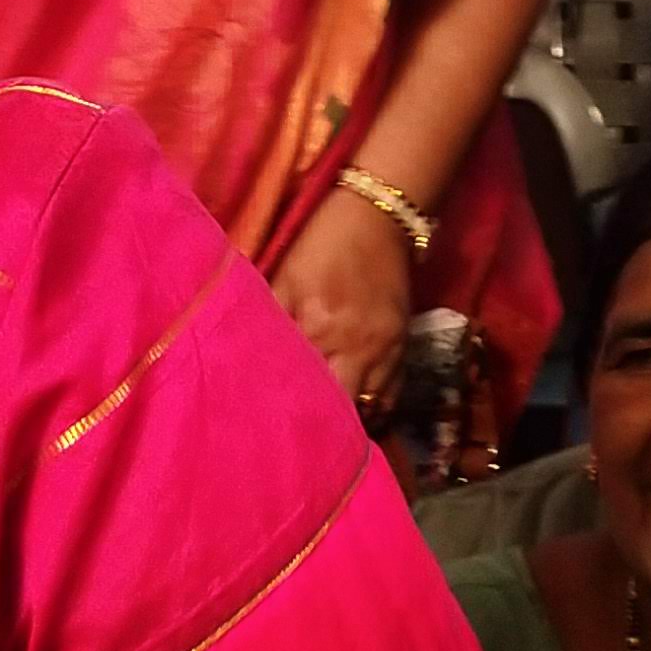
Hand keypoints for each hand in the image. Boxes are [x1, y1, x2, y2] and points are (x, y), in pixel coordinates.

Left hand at [274, 183, 418, 420]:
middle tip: (303, 436)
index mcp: (320, 329)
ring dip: (352, 417)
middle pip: (343, 408)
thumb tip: (246, 360)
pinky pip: (394, 391)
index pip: (305, 389)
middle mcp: (358, 347)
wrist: (377, 214)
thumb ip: (270, 319)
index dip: (290, 411)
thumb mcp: (284, 276)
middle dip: (325, 424)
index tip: (274, 428)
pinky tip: (359, 405)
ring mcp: (387, 348)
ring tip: (331, 429)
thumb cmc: (320, 243)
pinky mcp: (404, 343)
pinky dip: (377, 403)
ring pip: (374, 406)